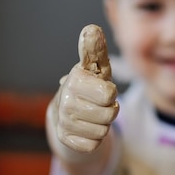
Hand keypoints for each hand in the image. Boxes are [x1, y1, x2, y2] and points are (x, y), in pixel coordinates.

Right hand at [52, 24, 118, 153]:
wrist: (66, 113)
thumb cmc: (88, 87)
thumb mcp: (95, 68)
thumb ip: (96, 50)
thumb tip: (91, 29)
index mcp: (75, 80)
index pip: (110, 94)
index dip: (111, 94)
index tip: (102, 89)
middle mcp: (65, 100)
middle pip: (110, 115)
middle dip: (110, 111)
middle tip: (99, 105)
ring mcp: (63, 122)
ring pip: (103, 131)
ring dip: (103, 125)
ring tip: (92, 115)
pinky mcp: (64, 140)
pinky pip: (94, 145)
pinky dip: (94, 139)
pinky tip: (85, 129)